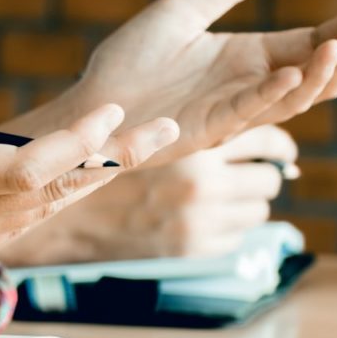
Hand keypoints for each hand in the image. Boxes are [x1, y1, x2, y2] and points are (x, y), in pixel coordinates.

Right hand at [0, 0, 181, 284]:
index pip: (18, 170)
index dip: (72, 143)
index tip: (110, 110)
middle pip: (48, 193)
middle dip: (108, 159)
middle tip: (166, 125)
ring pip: (42, 210)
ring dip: (93, 176)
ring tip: (149, 142)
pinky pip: (20, 221)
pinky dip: (58, 192)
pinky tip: (93, 166)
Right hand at [0, 126, 297, 264]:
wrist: (59, 200)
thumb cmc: (102, 144)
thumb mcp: (151, 113)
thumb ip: (197, 105)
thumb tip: (257, 90)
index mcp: (194, 141)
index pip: (271, 141)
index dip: (277, 140)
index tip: (275, 144)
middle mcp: (200, 185)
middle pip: (272, 178)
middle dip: (265, 171)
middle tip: (255, 165)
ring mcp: (195, 222)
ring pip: (258, 210)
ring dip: (247, 198)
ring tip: (229, 188)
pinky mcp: (188, 248)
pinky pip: (236, 236)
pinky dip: (227, 223)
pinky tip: (207, 210)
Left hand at [48, 0, 336, 160]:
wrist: (92, 103)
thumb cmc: (129, 61)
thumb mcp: (182, 11)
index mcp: (250, 56)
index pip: (312, 42)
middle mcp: (251, 85)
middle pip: (317, 74)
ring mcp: (234, 110)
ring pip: (295, 99)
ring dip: (321, 73)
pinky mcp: (210, 129)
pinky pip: (250, 112)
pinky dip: (273, 93)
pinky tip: (293, 74)